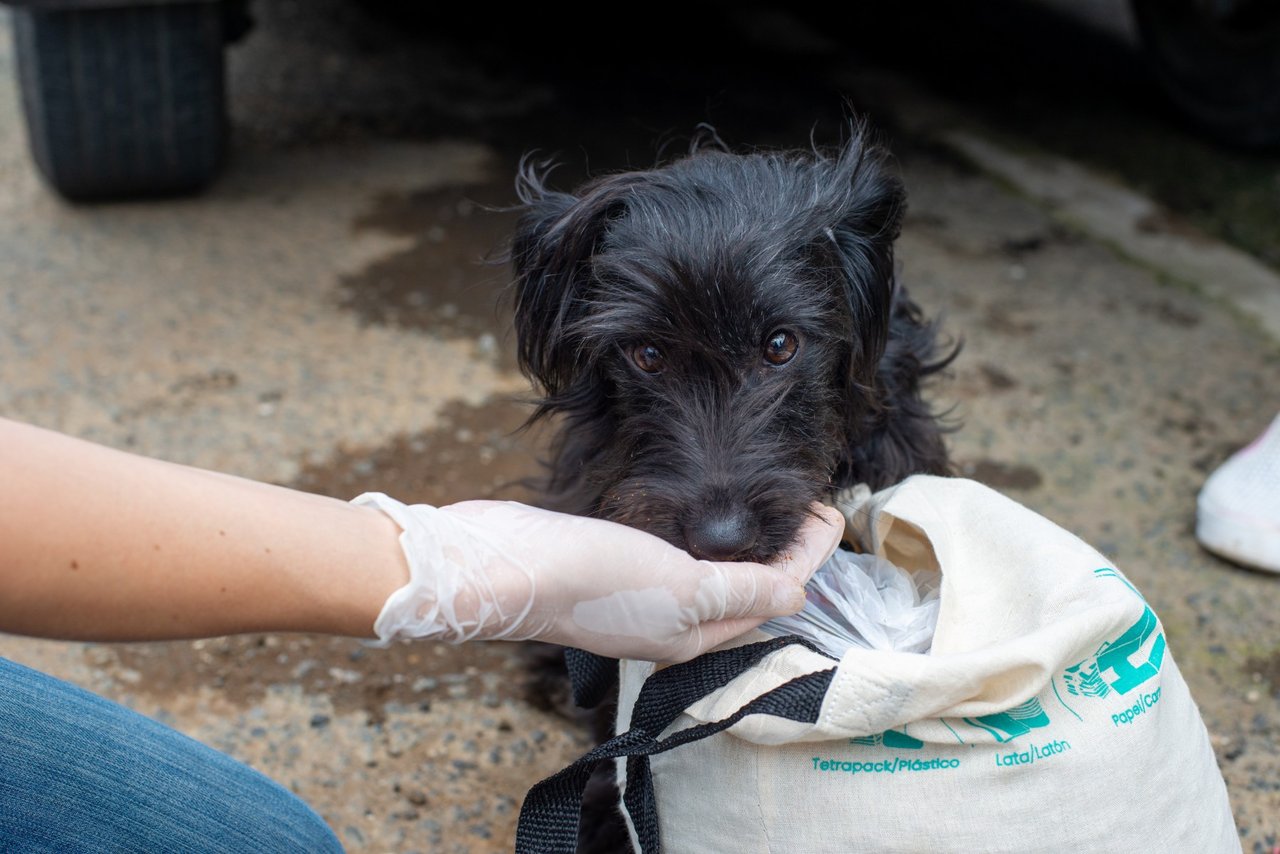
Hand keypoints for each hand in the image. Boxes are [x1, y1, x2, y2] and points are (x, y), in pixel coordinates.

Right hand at [355, 495, 843, 661]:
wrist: (501, 567)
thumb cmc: (590, 579)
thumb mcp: (679, 586)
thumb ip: (740, 589)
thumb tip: (798, 593)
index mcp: (694, 635)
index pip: (772, 596)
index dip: (809, 556)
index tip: (831, 512)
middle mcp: (671, 623)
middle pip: (746, 590)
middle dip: (783, 552)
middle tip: (809, 506)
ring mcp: (640, 597)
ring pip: (711, 575)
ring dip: (744, 545)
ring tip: (768, 509)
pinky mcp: (612, 568)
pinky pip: (674, 557)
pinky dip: (701, 537)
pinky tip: (701, 515)